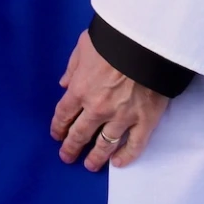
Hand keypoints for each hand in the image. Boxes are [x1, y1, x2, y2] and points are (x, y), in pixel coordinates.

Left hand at [50, 31, 169, 170]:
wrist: (147, 40)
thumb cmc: (114, 38)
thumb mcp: (84, 44)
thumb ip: (73, 66)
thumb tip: (64, 83)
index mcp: (80, 89)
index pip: (63, 114)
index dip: (58, 127)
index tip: (56, 135)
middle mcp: (97, 108)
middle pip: (80, 134)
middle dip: (71, 147)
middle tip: (67, 157)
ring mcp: (122, 116)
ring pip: (105, 145)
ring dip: (95, 158)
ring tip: (90, 165)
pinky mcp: (145, 120)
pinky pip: (135, 145)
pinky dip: (127, 156)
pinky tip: (118, 163)